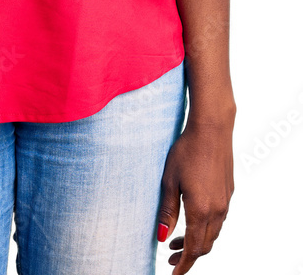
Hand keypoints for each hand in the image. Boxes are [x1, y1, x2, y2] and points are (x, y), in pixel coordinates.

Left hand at [156, 118, 234, 272]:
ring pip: (213, 234)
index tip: (173, 273)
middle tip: (170, 257)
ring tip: (177, 241)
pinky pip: (219, 220)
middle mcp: (217, 210)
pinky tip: (193, 220)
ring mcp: (225, 202)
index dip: (183, 264)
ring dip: (197, 242)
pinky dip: (206, 228)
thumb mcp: (169, 180)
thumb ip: (167, 211)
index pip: (193, 248)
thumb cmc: (186, 151)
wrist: (212, 129)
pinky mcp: (228, 192)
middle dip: (188, 256)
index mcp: (200, 210)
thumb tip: (162, 237)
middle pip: (205, 245)